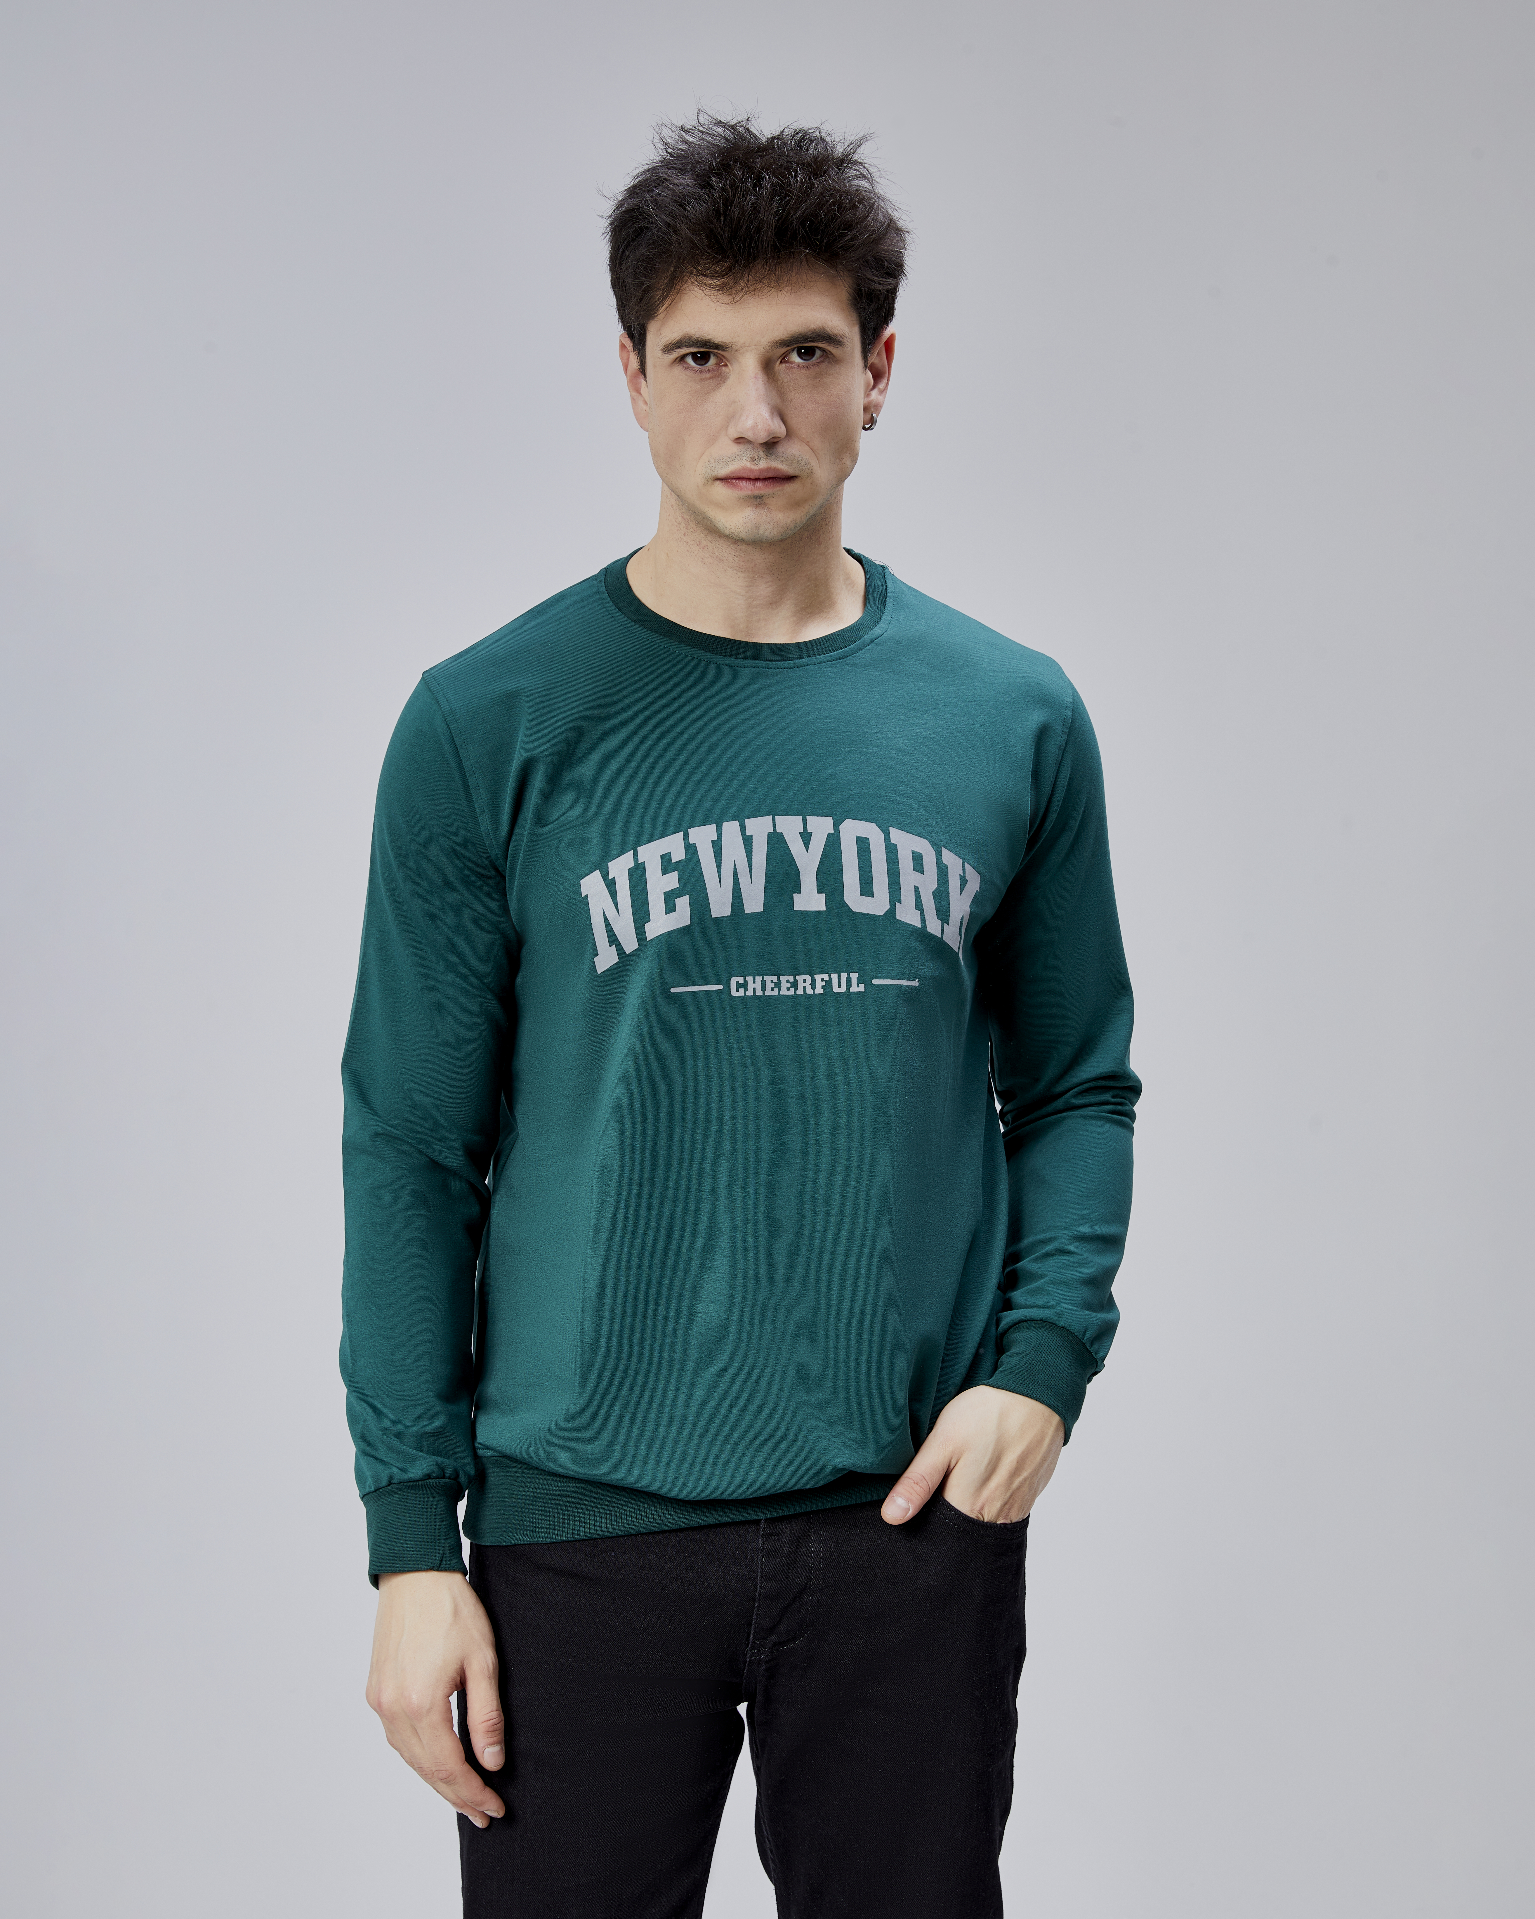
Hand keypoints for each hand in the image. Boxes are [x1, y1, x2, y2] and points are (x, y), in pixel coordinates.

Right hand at [366, 1570, 506, 1828]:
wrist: (415, 1573)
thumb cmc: (452, 1609)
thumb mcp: (483, 1660)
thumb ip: (486, 1716)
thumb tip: (491, 1762)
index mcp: (421, 1704)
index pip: (450, 1767)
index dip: (473, 1792)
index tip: (495, 1808)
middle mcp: (393, 1709)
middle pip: (427, 1770)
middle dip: (457, 1795)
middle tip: (483, 1814)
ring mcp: (380, 1701)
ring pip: (409, 1758)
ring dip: (436, 1780)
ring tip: (463, 1795)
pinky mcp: (376, 1691)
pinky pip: (397, 1739)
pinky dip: (419, 1757)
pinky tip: (436, 1762)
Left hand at [880, 1385, 1064, 1524]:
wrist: (1037, 1396)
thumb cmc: (987, 1414)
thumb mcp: (943, 1441)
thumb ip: (918, 1482)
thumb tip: (891, 1517)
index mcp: (969, 1506)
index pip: (937, 1535)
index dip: (922, 1523)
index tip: (916, 1504)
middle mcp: (995, 1516)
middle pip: (961, 1533)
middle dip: (945, 1521)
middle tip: (939, 1487)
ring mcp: (1016, 1509)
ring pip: (983, 1525)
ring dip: (968, 1513)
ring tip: (960, 1481)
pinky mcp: (1028, 1497)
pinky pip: (1003, 1514)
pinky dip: (989, 1504)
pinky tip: (983, 1479)